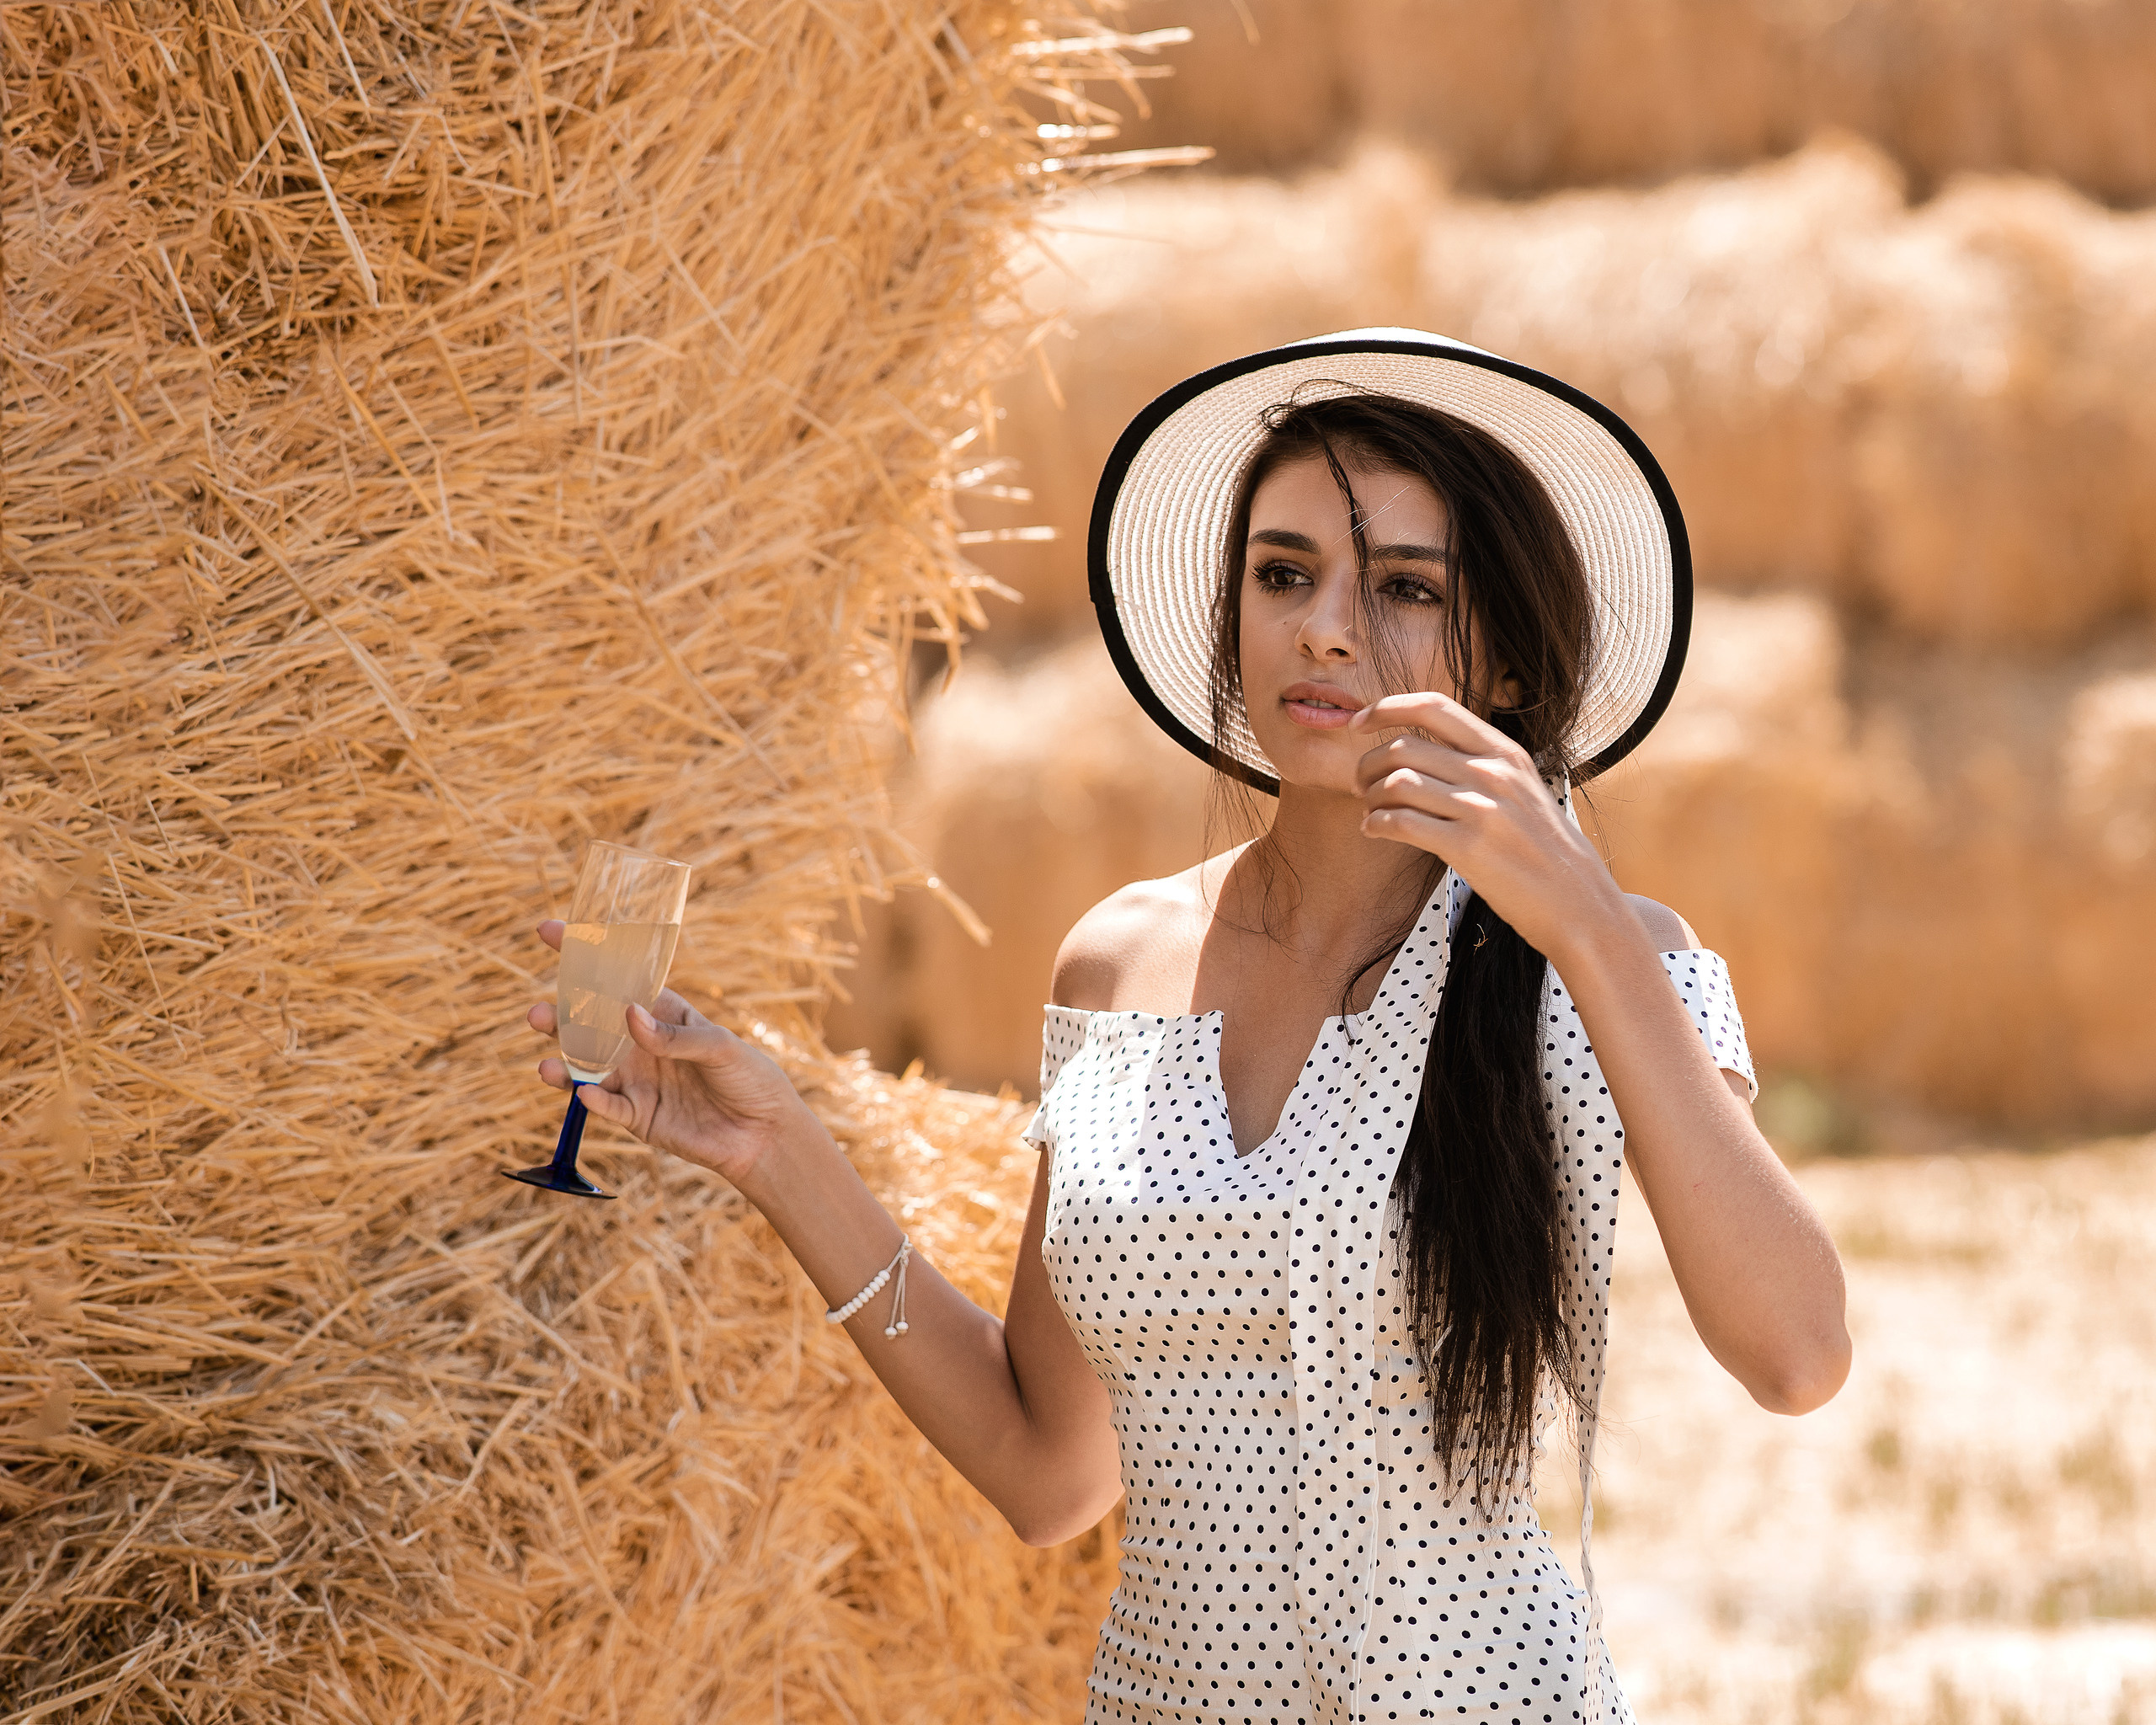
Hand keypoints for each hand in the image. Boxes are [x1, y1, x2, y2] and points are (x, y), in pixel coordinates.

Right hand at [527, 920, 817, 1186]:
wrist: (763, 1134)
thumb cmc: (748, 1076)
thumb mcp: (720, 1046)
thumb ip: (676, 1036)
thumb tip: (629, 1016)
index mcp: (661, 1012)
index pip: (617, 978)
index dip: (583, 954)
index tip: (550, 931)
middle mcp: (640, 1043)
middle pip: (588, 1026)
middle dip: (558, 1018)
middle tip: (538, 1014)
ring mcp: (636, 1079)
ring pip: (586, 1068)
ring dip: (563, 1065)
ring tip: (546, 1065)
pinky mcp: (637, 1116)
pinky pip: (607, 1105)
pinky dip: (594, 1100)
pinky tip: (587, 1094)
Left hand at [1347, 693, 1625, 960]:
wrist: (1578, 901)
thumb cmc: (1543, 849)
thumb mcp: (1522, 788)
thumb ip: (1480, 764)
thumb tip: (1418, 750)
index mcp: (1505, 752)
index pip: (1434, 707)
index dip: (1388, 707)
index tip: (1359, 721)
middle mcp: (1493, 773)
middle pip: (1404, 746)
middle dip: (1368, 764)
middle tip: (1359, 784)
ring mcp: (1482, 809)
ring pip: (1397, 782)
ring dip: (1370, 797)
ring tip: (1369, 812)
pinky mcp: (1468, 847)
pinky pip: (1401, 822)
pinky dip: (1376, 823)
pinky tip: (1374, 829)